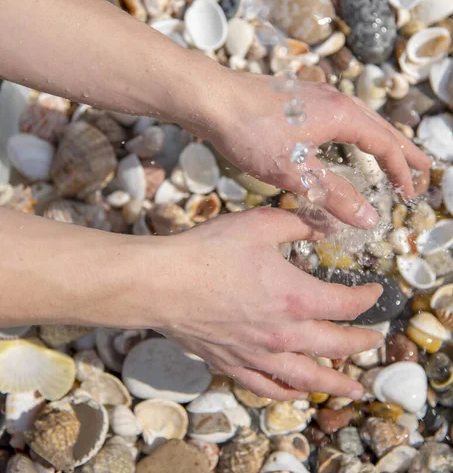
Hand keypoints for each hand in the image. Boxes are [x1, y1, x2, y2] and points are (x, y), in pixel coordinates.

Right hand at [140, 208, 383, 399]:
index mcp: (297, 297)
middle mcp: (285, 334)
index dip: (368, 298)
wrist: (163, 283)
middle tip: (374, 341)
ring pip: (309, 378)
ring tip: (353, 388)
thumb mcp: (259, 224)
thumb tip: (323, 226)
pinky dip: (288, 392)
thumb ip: (297, 224)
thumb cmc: (210, 252)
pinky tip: (296, 392)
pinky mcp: (234, 363)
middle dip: (362, 343)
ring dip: (337, 382)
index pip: (347, 304)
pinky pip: (268, 388)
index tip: (375, 291)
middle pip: (337, 346)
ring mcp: (259, 354)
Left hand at [206, 71, 430, 228]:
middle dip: (403, 151)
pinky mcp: (297, 98)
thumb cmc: (251, 131)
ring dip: (379, 140)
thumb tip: (370, 218)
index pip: (385, 146)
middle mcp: (335, 100)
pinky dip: (354, 132)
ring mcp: (315, 95)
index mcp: (342, 115)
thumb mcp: (295, 170)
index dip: (401, 172)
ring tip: (390, 155)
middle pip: (380, 128)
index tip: (411, 194)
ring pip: (360, 120)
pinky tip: (341, 141)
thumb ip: (334, 194)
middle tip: (423, 169)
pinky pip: (339, 117)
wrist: (211, 98)